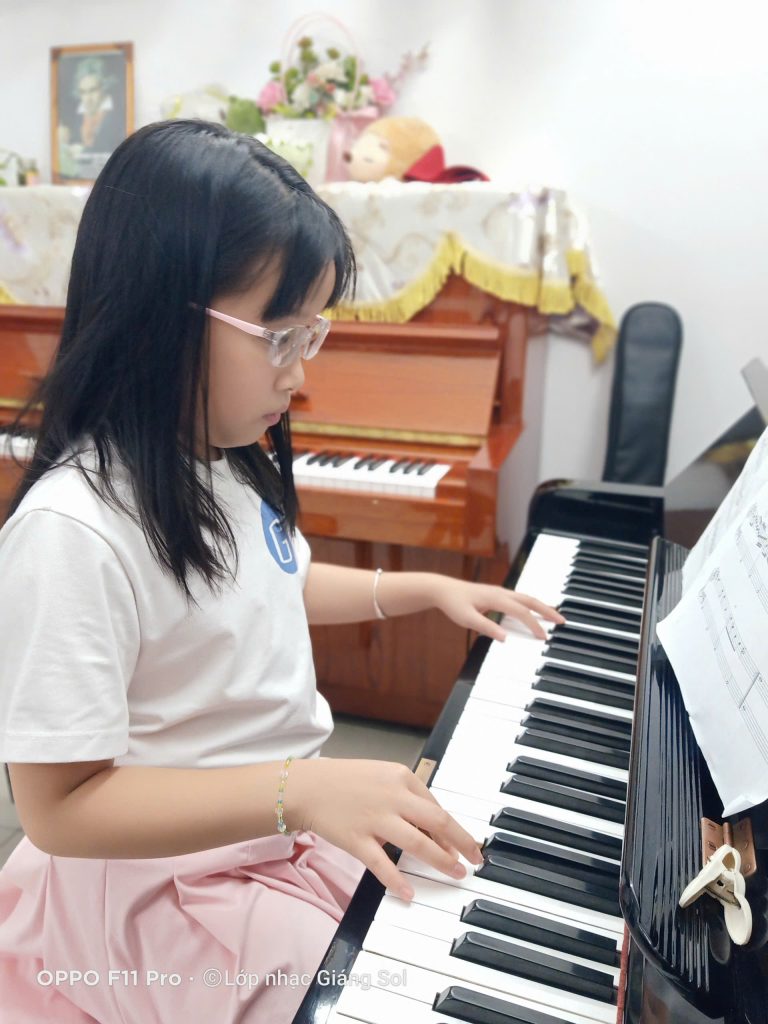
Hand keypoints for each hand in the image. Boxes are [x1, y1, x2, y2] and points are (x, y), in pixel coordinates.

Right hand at [287, 757, 484, 899]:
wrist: (306, 786)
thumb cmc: (345, 782)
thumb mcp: (382, 777)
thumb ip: (406, 798)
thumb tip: (431, 828)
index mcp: (401, 777)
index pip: (436, 806)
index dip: (454, 829)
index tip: (465, 845)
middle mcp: (393, 796)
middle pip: (437, 822)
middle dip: (462, 843)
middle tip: (475, 860)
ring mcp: (375, 818)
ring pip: (418, 843)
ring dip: (441, 861)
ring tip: (455, 874)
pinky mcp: (357, 839)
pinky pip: (382, 865)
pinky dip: (397, 881)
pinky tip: (409, 893)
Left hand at [429, 576, 564, 641]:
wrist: (442, 589)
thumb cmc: (453, 604)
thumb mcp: (467, 619)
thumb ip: (486, 627)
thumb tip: (505, 638)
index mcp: (496, 598)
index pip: (522, 612)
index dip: (534, 625)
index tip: (544, 637)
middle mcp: (501, 592)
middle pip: (530, 600)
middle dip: (547, 610)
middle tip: (562, 621)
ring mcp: (499, 592)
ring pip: (526, 598)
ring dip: (541, 606)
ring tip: (554, 616)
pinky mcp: (496, 594)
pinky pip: (519, 599)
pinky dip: (531, 605)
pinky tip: (533, 611)